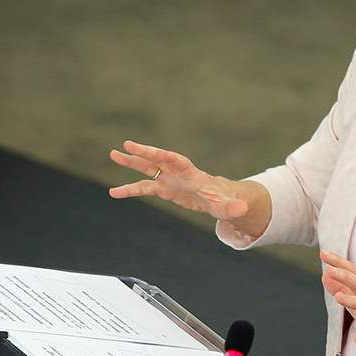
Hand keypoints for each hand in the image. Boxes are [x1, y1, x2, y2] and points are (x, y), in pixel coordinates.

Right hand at [108, 140, 248, 220]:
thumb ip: (232, 208)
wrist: (219, 198)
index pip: (179, 162)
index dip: (169, 158)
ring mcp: (169, 179)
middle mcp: (177, 172)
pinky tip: (114, 192)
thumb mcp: (228, 206)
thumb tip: (242, 210)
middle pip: (159, 159)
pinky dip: (129, 189)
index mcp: (192, 174)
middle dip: (144, 152)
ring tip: (113, 154)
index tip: (158, 153)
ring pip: (147, 168)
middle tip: (126, 145)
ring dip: (131, 162)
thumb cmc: (223, 200)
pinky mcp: (164, 188)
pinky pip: (143, 187)